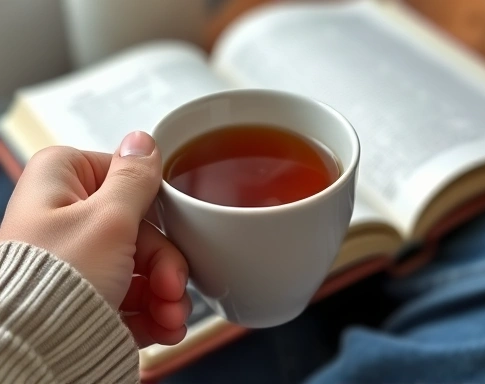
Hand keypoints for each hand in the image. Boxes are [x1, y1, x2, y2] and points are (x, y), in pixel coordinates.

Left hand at [0, 131, 190, 346]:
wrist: (38, 353)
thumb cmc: (57, 282)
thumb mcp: (108, 219)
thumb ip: (133, 177)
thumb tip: (142, 141)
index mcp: (61, 183)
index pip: (124, 177)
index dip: (152, 205)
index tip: (170, 227)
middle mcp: (67, 218)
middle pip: (139, 229)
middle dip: (165, 265)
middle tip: (173, 287)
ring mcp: (78, 259)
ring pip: (140, 265)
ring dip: (165, 293)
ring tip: (171, 316)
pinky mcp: (89, 293)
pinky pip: (132, 294)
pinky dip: (153, 311)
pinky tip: (165, 326)